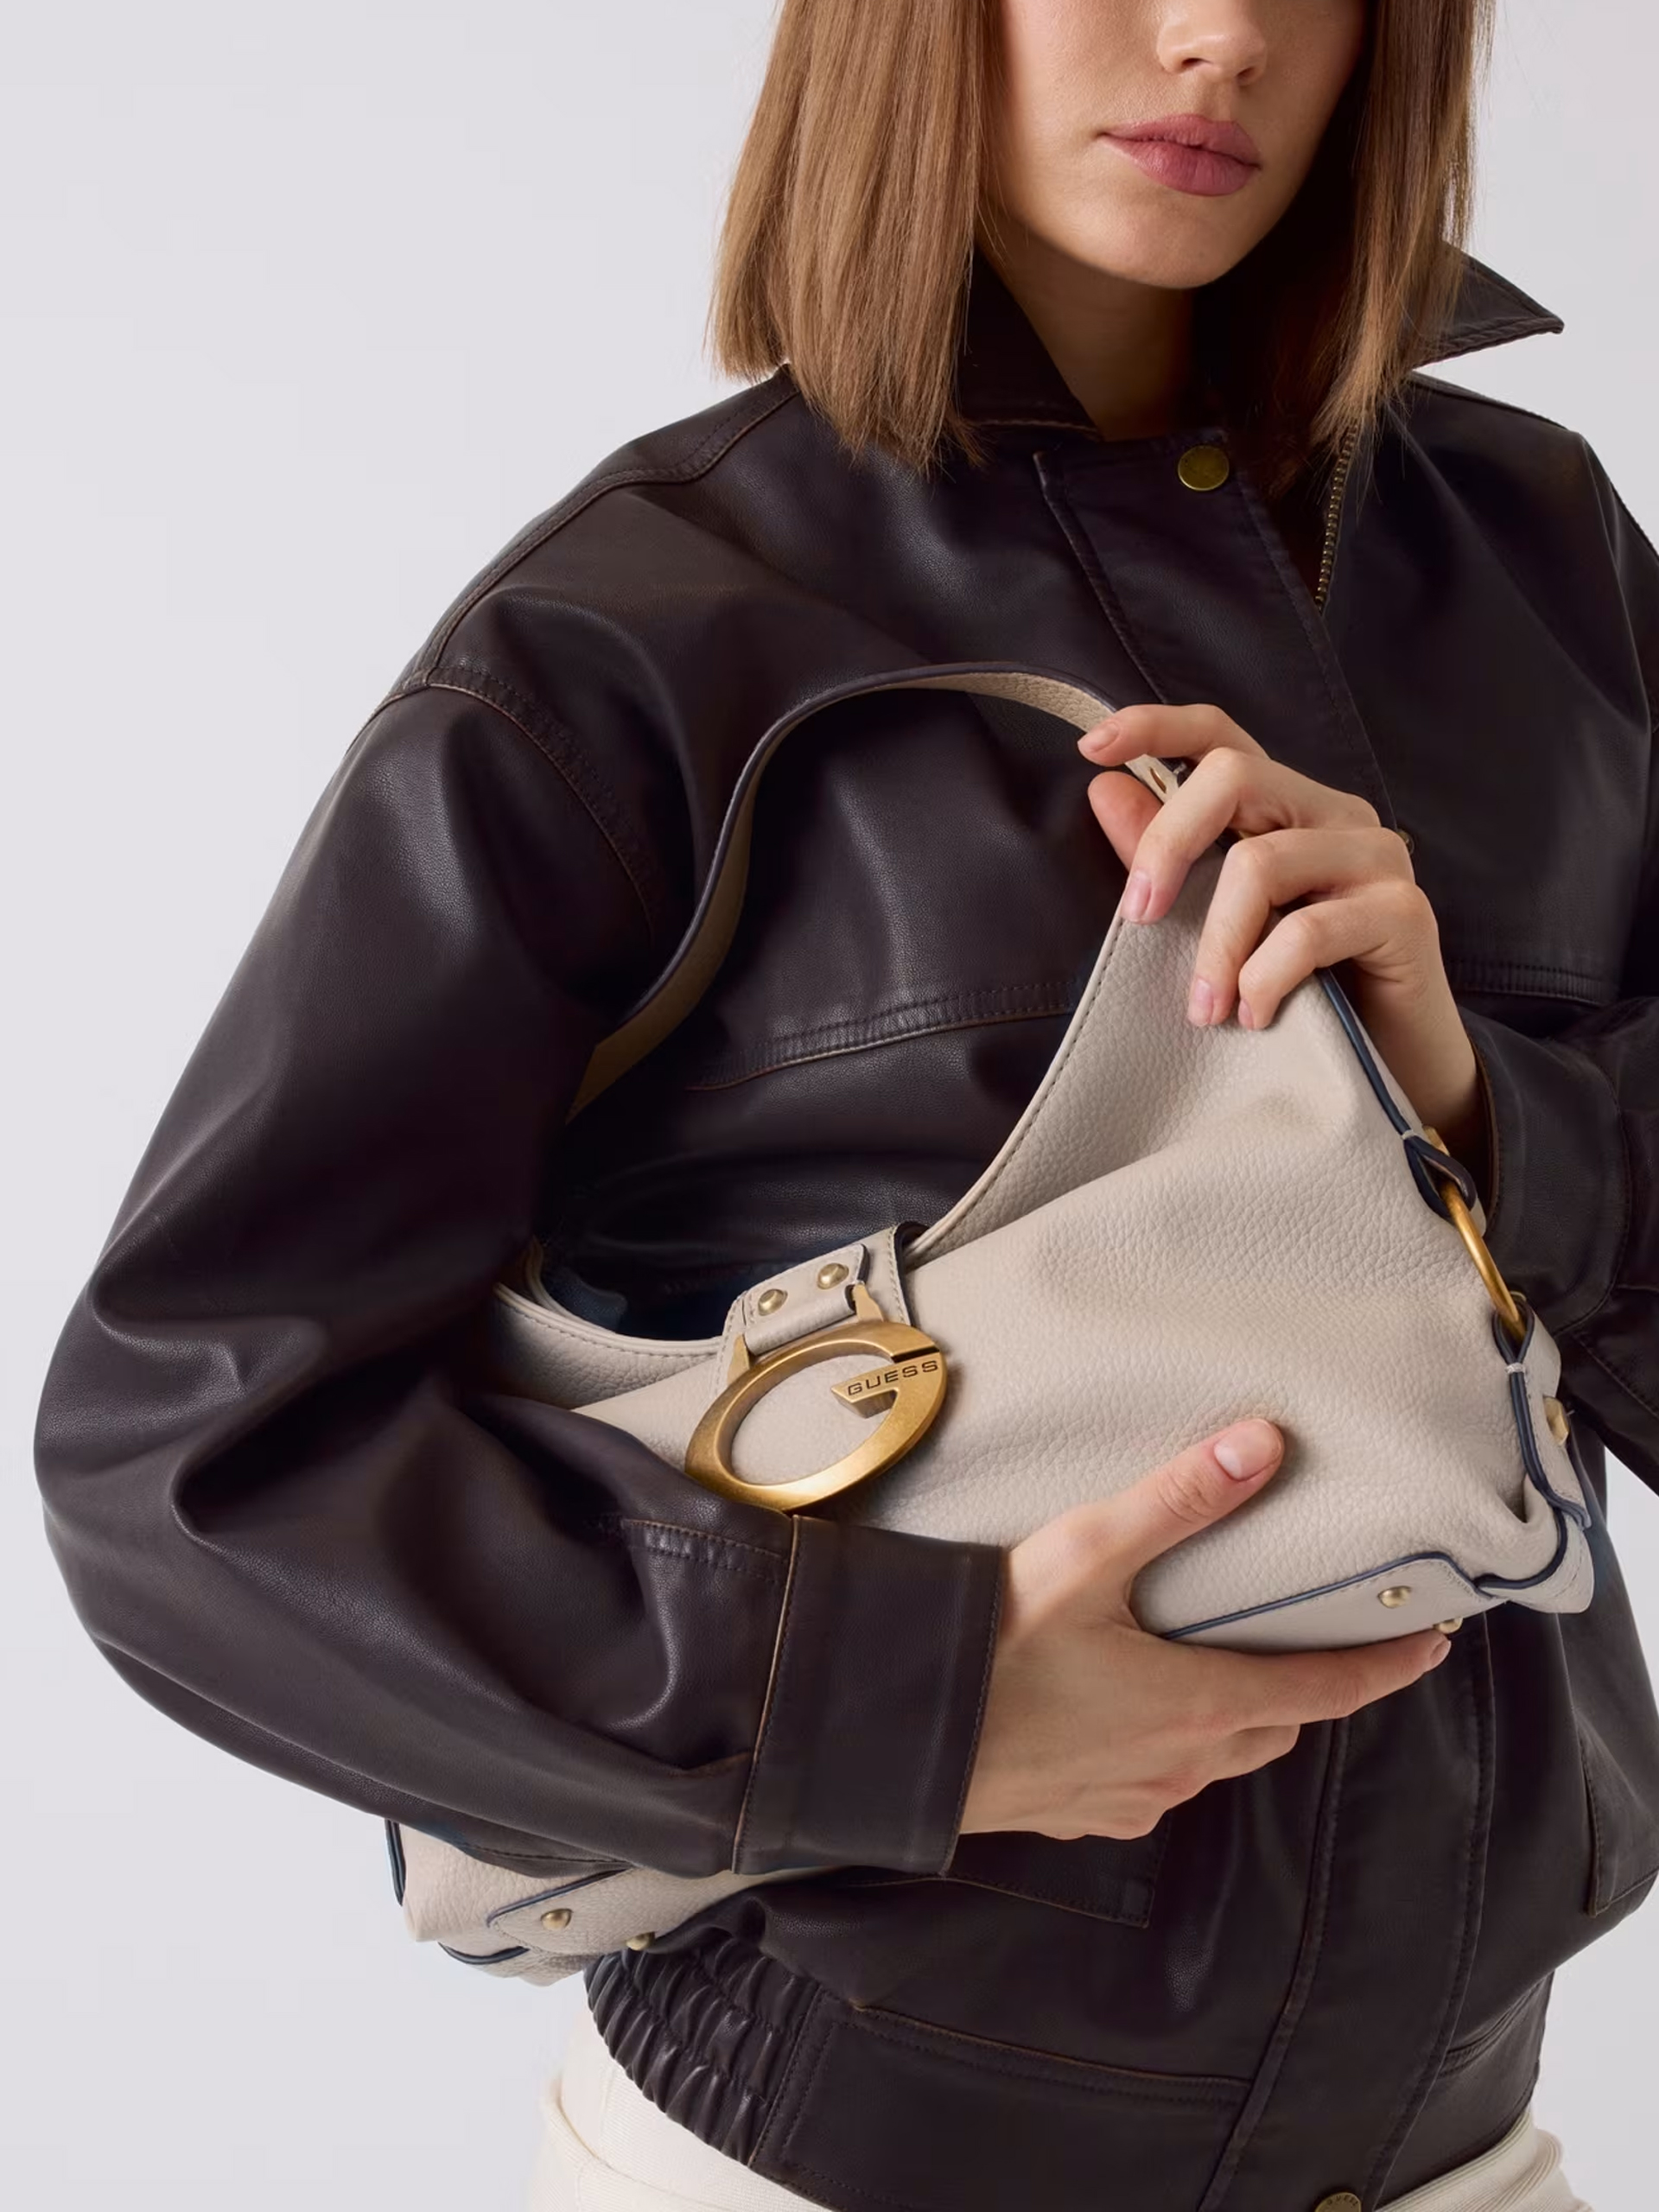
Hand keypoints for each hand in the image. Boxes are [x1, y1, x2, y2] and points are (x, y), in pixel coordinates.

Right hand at [958, 1417, 1450, 1839]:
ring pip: (1215, 1762)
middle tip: (1314, 1642)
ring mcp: (1131, 1800)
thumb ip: (1179, 1502)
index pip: (1324, 1690)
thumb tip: (1266, 1445)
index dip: (1384, 1668)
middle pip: (1275, 1729)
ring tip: (1218, 1668)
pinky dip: (1169, 1749)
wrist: (896, 1732)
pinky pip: (1155, 1786)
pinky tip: (1129, 1715)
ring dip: (1234, 1721)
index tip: (1432, 1646)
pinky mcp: (1083, 1816)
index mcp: (1199, 1705)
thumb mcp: (1086, 1554)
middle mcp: (1180, 1766)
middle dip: (1305, 1691)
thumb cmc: (992, 1643)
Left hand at [1075, 703, 1489, 1183]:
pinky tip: (1255, 1016)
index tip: (1092, 748)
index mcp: (1286, 806)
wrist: (1390, 1068)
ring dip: (1215, 945)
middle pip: (1234, 776)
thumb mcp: (1218, 924)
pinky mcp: (1403, 911)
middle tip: (1135, 919)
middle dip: (1168, 844)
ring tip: (1204, 1010)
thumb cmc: (1298, 992)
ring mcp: (1376, 856)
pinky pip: (1309, 930)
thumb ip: (1169, 858)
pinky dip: (1264, 978)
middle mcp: (1334, 814)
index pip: (1221, 736)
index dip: (1156, 728)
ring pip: (1262, 863)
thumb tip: (1105, 790)